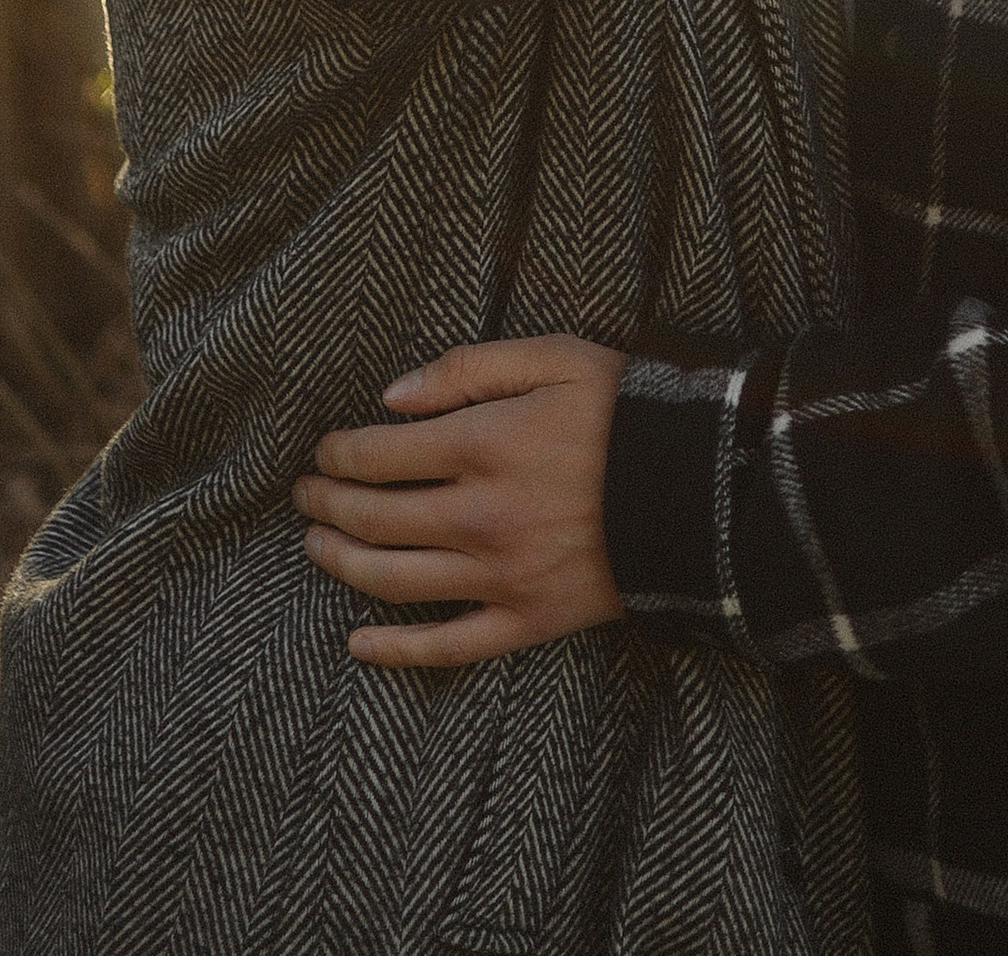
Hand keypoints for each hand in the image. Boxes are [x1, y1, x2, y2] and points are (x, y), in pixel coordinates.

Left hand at [291, 334, 625, 667]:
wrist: (700, 490)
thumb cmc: (624, 411)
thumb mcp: (552, 358)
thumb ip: (465, 368)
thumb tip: (391, 398)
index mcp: (481, 445)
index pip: (378, 454)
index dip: (339, 452)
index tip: (323, 450)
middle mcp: (479, 515)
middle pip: (375, 518)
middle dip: (328, 504)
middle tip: (306, 495)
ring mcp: (500, 575)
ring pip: (394, 580)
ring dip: (342, 565)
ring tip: (316, 548)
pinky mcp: (527, 621)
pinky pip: (448, 646)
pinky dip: (396, 650)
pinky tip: (358, 644)